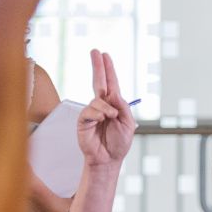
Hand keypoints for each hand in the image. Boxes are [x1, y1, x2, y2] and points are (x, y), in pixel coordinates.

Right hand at [77, 49, 135, 167]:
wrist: (108, 160)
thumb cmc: (118, 144)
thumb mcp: (128, 124)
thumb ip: (123, 107)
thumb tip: (113, 94)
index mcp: (114, 105)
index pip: (111, 84)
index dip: (108, 70)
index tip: (105, 55)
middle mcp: (102, 106)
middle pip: (98, 82)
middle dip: (98, 66)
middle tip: (95, 51)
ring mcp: (92, 112)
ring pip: (97, 100)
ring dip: (107, 108)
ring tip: (111, 118)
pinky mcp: (83, 120)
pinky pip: (90, 110)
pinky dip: (98, 114)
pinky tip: (102, 120)